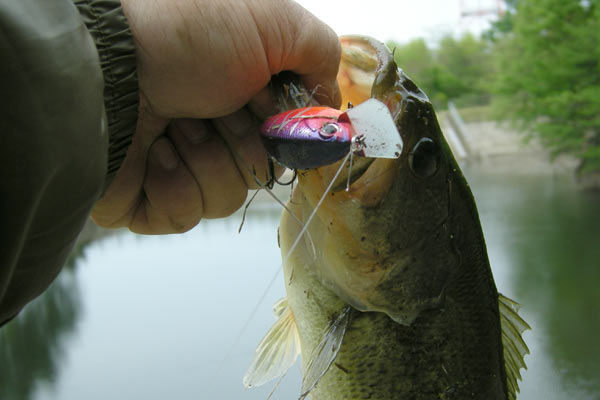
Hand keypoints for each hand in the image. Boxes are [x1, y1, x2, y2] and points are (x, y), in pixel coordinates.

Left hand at [91, 0, 340, 233]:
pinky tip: (157, 150)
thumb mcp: (275, 23)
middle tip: (219, 108)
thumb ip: (319, 55)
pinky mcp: (143, 198)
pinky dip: (175, 184)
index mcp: (240, 94)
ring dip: (208, 160)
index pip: (287, 138)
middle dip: (244, 142)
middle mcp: (211, 129)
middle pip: (259, 171)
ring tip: (178, 124)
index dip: (287, 132)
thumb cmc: (188, 33)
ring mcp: (175, 165)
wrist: (108, 59)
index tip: (271, 112)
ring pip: (225, 199)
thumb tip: (329, 105)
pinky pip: (183, 216)